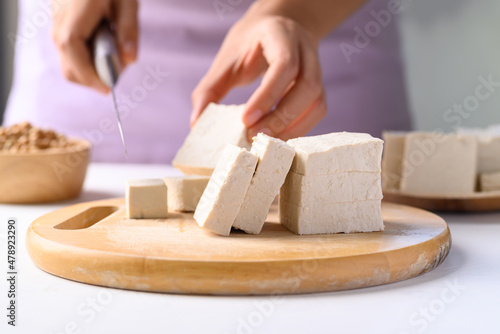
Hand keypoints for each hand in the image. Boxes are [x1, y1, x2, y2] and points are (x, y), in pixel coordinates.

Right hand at [52, 0, 138, 92]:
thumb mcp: (127, 1)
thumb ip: (129, 30)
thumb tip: (130, 60)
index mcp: (74, 16)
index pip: (74, 55)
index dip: (90, 77)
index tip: (109, 88)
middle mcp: (59, 24)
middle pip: (69, 67)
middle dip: (94, 77)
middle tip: (119, 68)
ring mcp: (57, 24)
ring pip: (68, 61)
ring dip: (92, 67)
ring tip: (115, 50)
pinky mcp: (60, 24)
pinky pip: (70, 51)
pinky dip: (87, 56)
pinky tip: (105, 42)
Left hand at [191, 8, 325, 140]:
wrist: (275, 28)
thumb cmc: (249, 45)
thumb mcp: (226, 60)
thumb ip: (210, 89)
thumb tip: (197, 123)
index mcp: (281, 36)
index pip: (284, 66)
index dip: (267, 95)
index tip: (246, 119)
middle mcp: (305, 50)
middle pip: (307, 86)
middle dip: (281, 116)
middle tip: (254, 136)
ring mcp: (317, 68)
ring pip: (317, 101)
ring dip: (293, 126)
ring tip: (266, 141)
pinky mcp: (318, 86)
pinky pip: (318, 111)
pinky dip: (301, 127)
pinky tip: (279, 136)